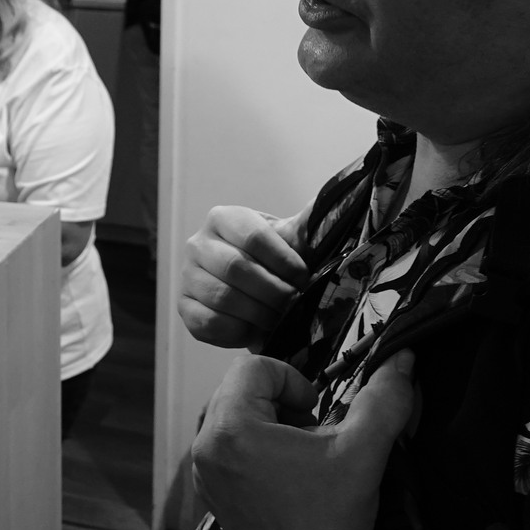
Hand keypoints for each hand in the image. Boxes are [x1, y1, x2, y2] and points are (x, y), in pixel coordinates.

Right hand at [175, 206, 310, 349]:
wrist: (252, 287)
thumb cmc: (273, 260)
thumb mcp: (290, 237)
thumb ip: (311, 222)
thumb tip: (345, 196)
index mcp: (222, 218)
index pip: (253, 236)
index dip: (283, 261)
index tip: (304, 278)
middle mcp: (197, 244)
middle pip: (236, 268)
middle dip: (274, 291)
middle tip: (295, 304)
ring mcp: (187, 276)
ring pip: (223, 298)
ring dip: (259, 314)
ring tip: (280, 319)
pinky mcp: (184, 308)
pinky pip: (209, 323)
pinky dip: (238, 332)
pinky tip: (256, 329)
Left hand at [191, 349, 414, 529]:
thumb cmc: (335, 514)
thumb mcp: (365, 448)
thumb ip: (384, 396)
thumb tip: (402, 357)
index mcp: (230, 430)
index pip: (253, 367)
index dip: (292, 380)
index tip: (316, 412)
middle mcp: (204, 450)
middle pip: (237, 390)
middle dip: (277, 401)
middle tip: (310, 432)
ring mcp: (202, 475)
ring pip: (230, 418)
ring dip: (265, 423)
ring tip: (298, 453)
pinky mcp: (209, 496)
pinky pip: (223, 449)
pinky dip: (251, 448)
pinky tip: (283, 475)